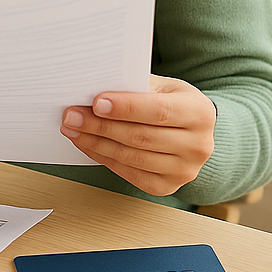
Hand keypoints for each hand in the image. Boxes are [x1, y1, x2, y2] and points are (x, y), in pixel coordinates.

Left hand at [60, 74, 216, 196]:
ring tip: (72, 128)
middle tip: (71, 115)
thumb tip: (91, 88)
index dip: (125, 108)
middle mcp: (199, 145)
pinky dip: (103, 157)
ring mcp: (185, 170)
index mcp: (200, 113)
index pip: (159, 111)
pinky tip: (87, 143)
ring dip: (96, 142)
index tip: (95, 103)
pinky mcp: (168, 186)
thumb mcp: (160, 85)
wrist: (190, 128)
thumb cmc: (169, 101)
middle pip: (141, 137)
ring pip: (132, 157)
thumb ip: (133, 86)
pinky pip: (129, 173)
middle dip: (100, 125)